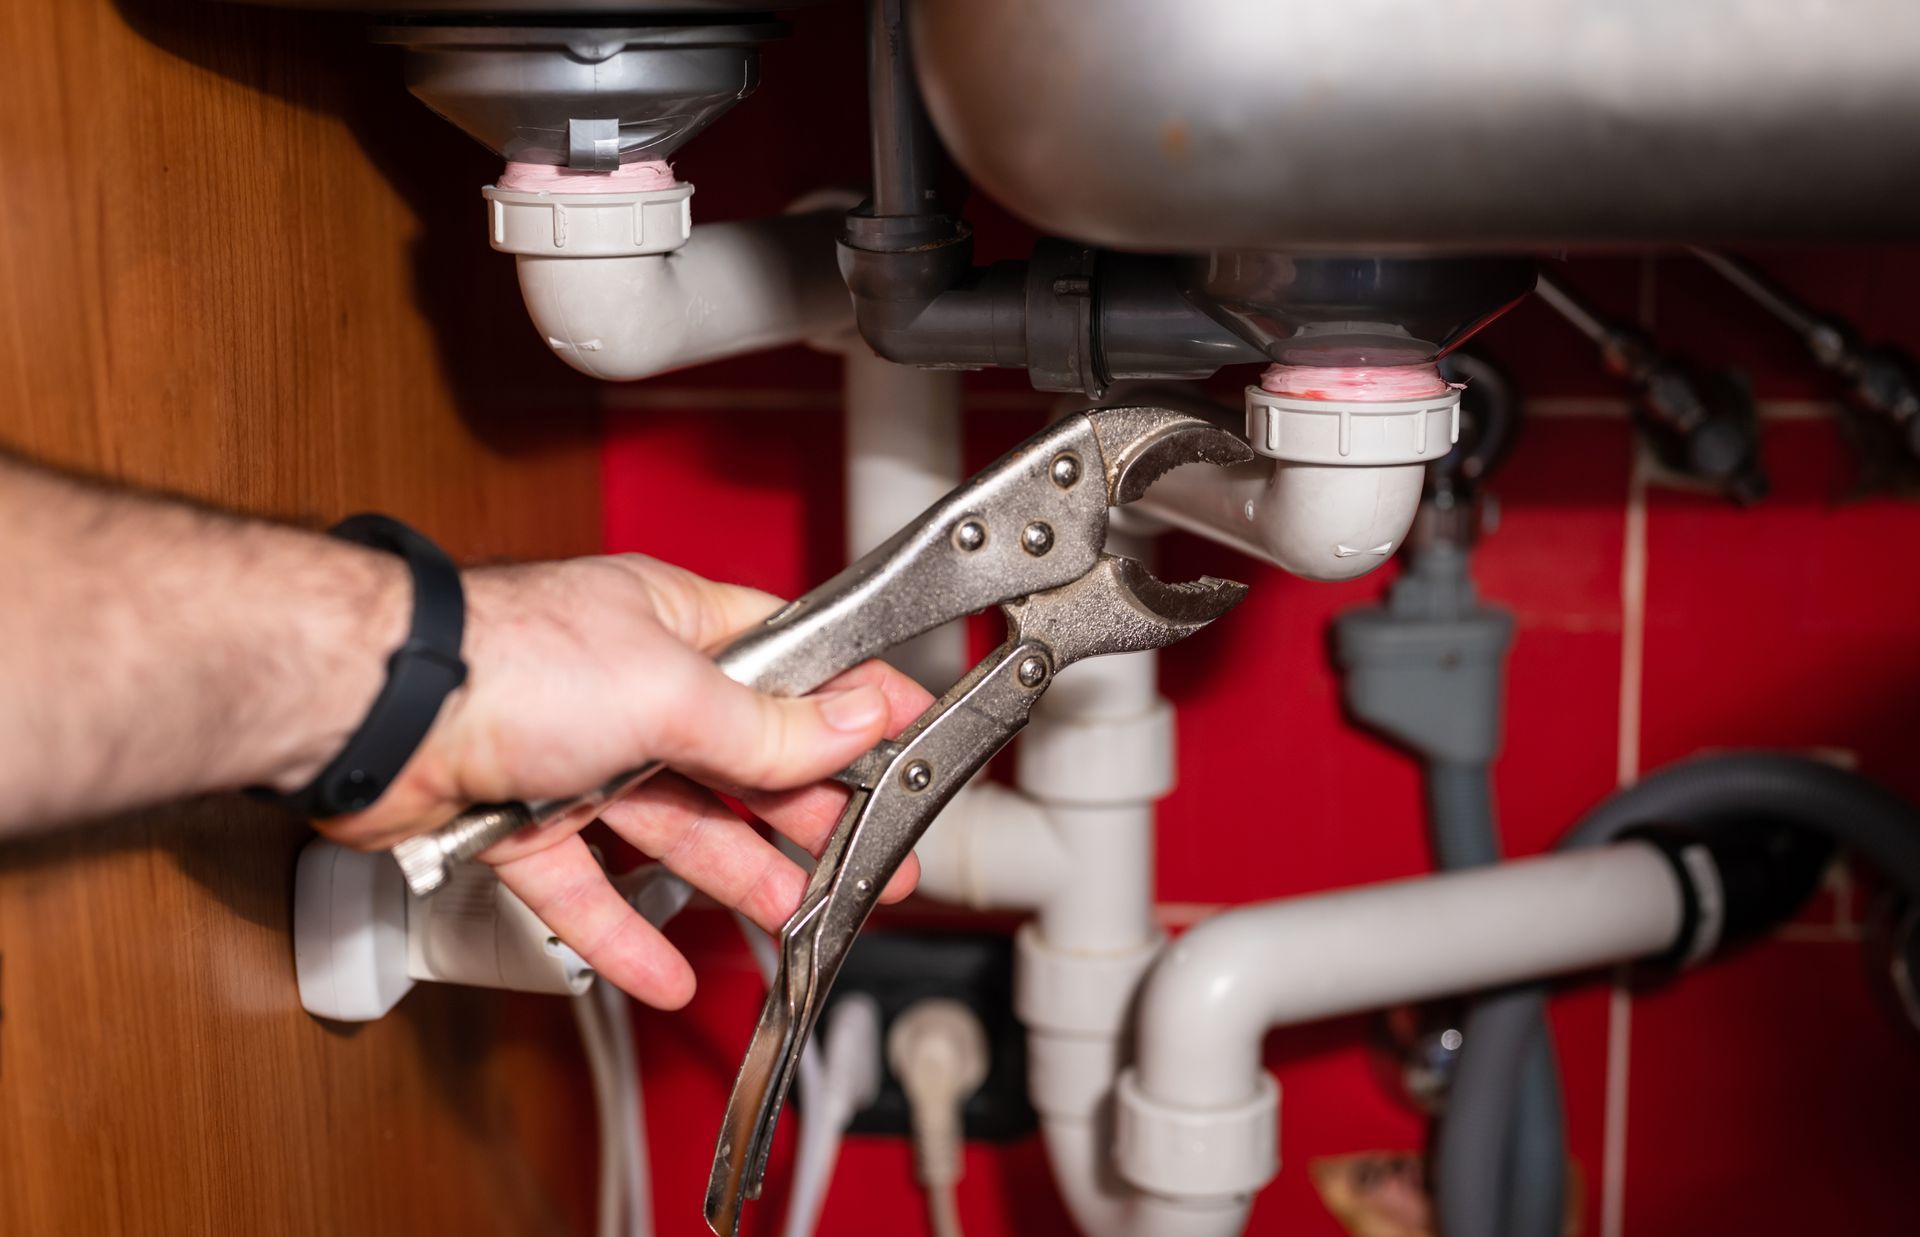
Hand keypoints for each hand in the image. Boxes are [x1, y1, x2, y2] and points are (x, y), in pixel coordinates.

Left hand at [317, 554, 932, 1008]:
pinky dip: (626, 934)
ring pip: (675, 830)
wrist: (379, 712)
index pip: (789, 670)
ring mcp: (577, 758)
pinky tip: (666, 972)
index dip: (850, 709)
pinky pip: (590, 890)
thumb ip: (769, 726)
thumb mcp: (673, 691)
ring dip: (736, 878)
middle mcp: (631, 690)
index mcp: (676, 629)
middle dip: (809, 815)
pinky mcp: (523, 823)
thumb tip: (859, 716)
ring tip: (796, 918)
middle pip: (742, 764)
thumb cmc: (508, 657)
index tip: (907, 738)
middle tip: (871, 858)